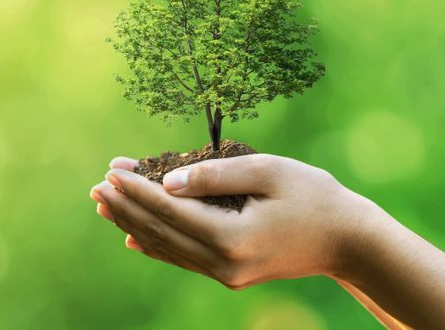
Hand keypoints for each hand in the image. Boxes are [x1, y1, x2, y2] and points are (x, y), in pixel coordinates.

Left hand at [89, 154, 376, 288]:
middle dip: (125, 208)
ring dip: (133, 225)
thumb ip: (214, 175)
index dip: (137, 190)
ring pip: (167, 247)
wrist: (348, 241)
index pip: (169, 210)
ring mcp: (225, 273)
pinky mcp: (229, 274)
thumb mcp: (268, 171)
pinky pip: (182, 259)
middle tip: (96, 186)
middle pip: (161, 232)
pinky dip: (155, 244)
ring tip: (104, 205)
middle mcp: (223, 263)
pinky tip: (132, 237)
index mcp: (232, 237)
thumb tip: (167, 182)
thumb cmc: (313, 196)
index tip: (111, 171)